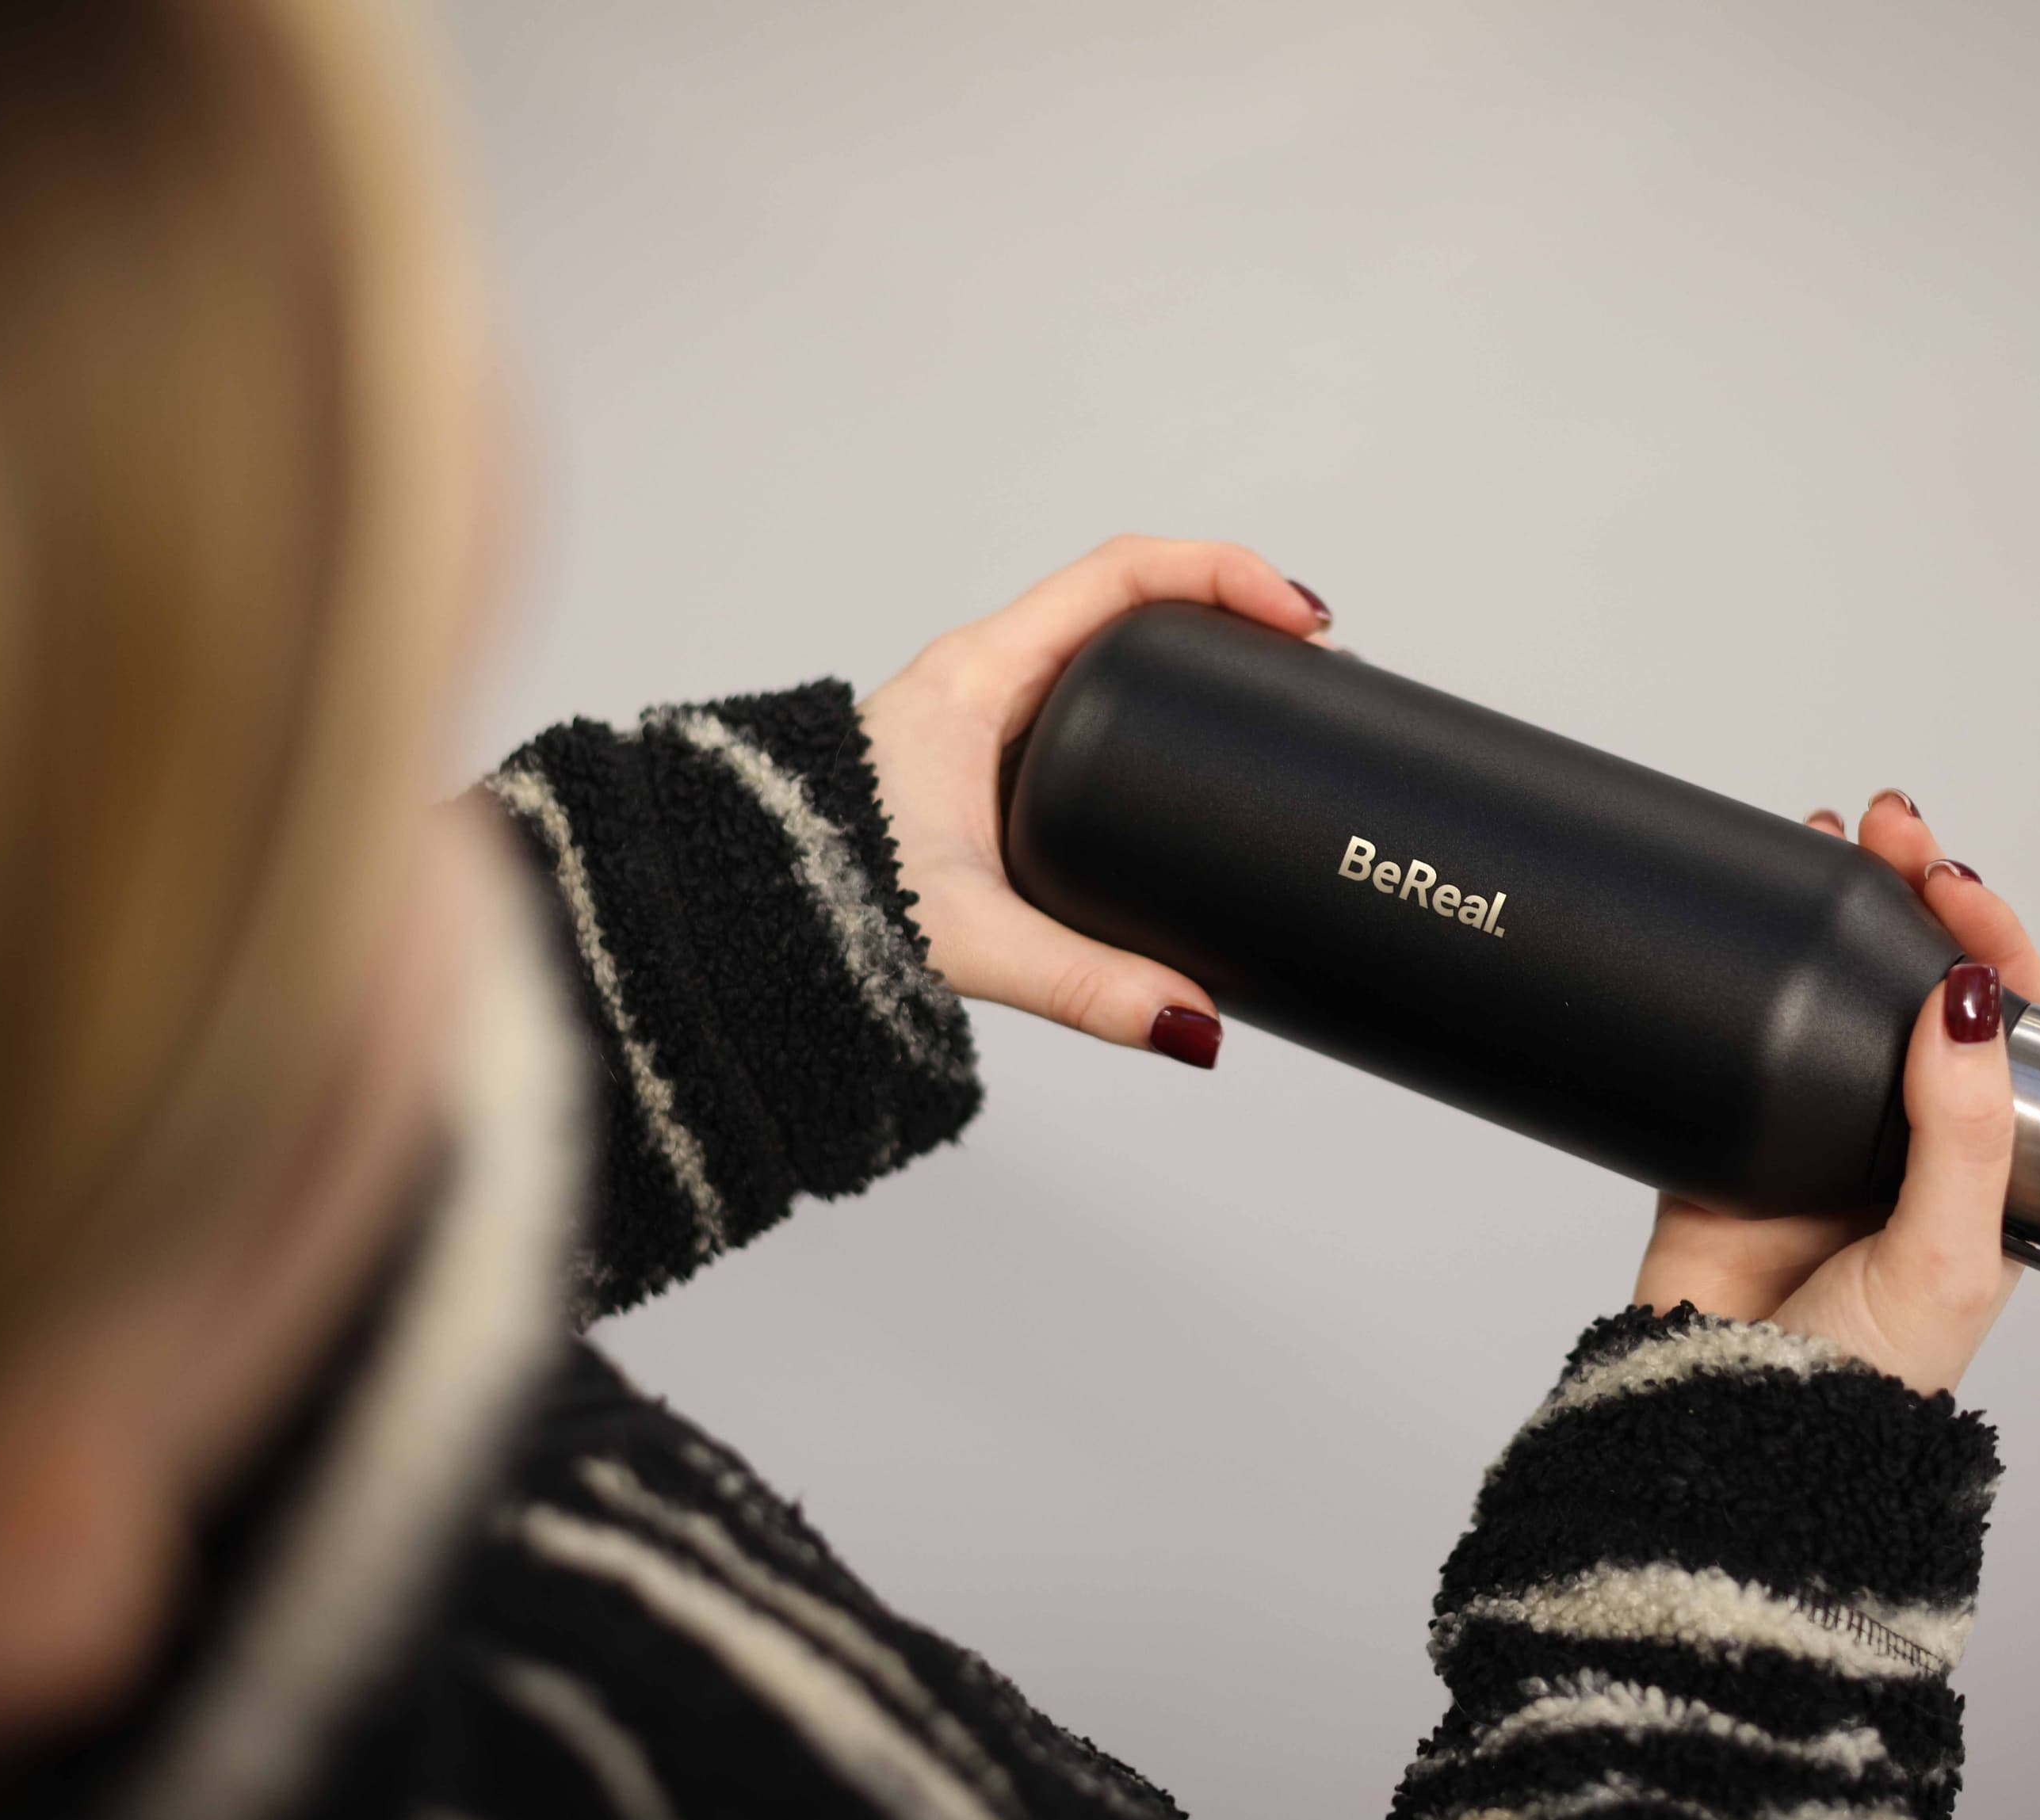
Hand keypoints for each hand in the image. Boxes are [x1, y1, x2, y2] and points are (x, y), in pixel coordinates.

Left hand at [859, 536, 1328, 1066]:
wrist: (725, 906)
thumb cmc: (814, 891)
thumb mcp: (967, 935)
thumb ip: (1083, 985)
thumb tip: (1194, 1024)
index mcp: (978, 675)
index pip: (1122, 576)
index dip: (1224, 576)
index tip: (1302, 619)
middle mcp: (980, 672)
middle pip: (1130, 596)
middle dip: (1230, 609)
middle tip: (1314, 660)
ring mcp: (981, 709)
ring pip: (1106, 641)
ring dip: (1191, 645)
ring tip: (1276, 684)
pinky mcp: (979, 753)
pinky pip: (1083, 693)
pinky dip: (1150, 696)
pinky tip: (1192, 741)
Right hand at [1628, 792, 2039, 1393]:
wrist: (1736, 1432)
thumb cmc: (1868, 1378)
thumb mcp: (1950, 1253)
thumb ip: (1962, 1127)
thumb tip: (1967, 997)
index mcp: (1983, 1168)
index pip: (2003, 1025)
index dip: (1985, 940)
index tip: (1947, 879)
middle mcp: (1905, 1141)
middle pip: (1918, 990)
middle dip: (1911, 901)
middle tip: (1887, 832)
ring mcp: (1817, 1136)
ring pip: (1834, 999)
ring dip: (1835, 919)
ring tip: (1826, 842)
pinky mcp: (1731, 1143)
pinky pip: (1739, 1039)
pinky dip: (1744, 976)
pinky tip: (1750, 922)